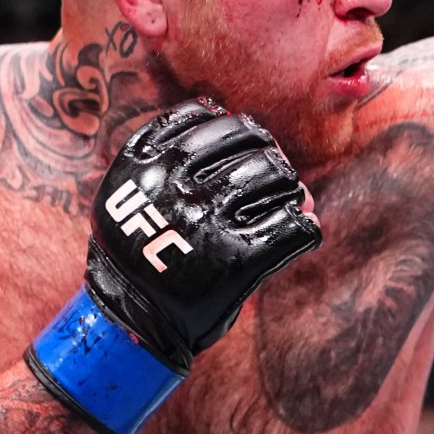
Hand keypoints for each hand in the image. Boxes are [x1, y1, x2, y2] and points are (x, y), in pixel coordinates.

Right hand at [27, 100, 321, 433]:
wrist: (132, 323)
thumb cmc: (138, 254)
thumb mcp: (128, 192)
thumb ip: (161, 152)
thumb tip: (217, 110)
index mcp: (147, 164)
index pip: (208, 116)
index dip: (236, 128)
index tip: (248, 144)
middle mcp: (177, 188)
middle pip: (250, 142)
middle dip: (270, 155)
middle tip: (277, 174)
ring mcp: (209, 223)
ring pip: (277, 178)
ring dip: (291, 188)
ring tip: (290, 202)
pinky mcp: (238, 262)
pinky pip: (294, 229)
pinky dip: (306, 228)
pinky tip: (300, 233)